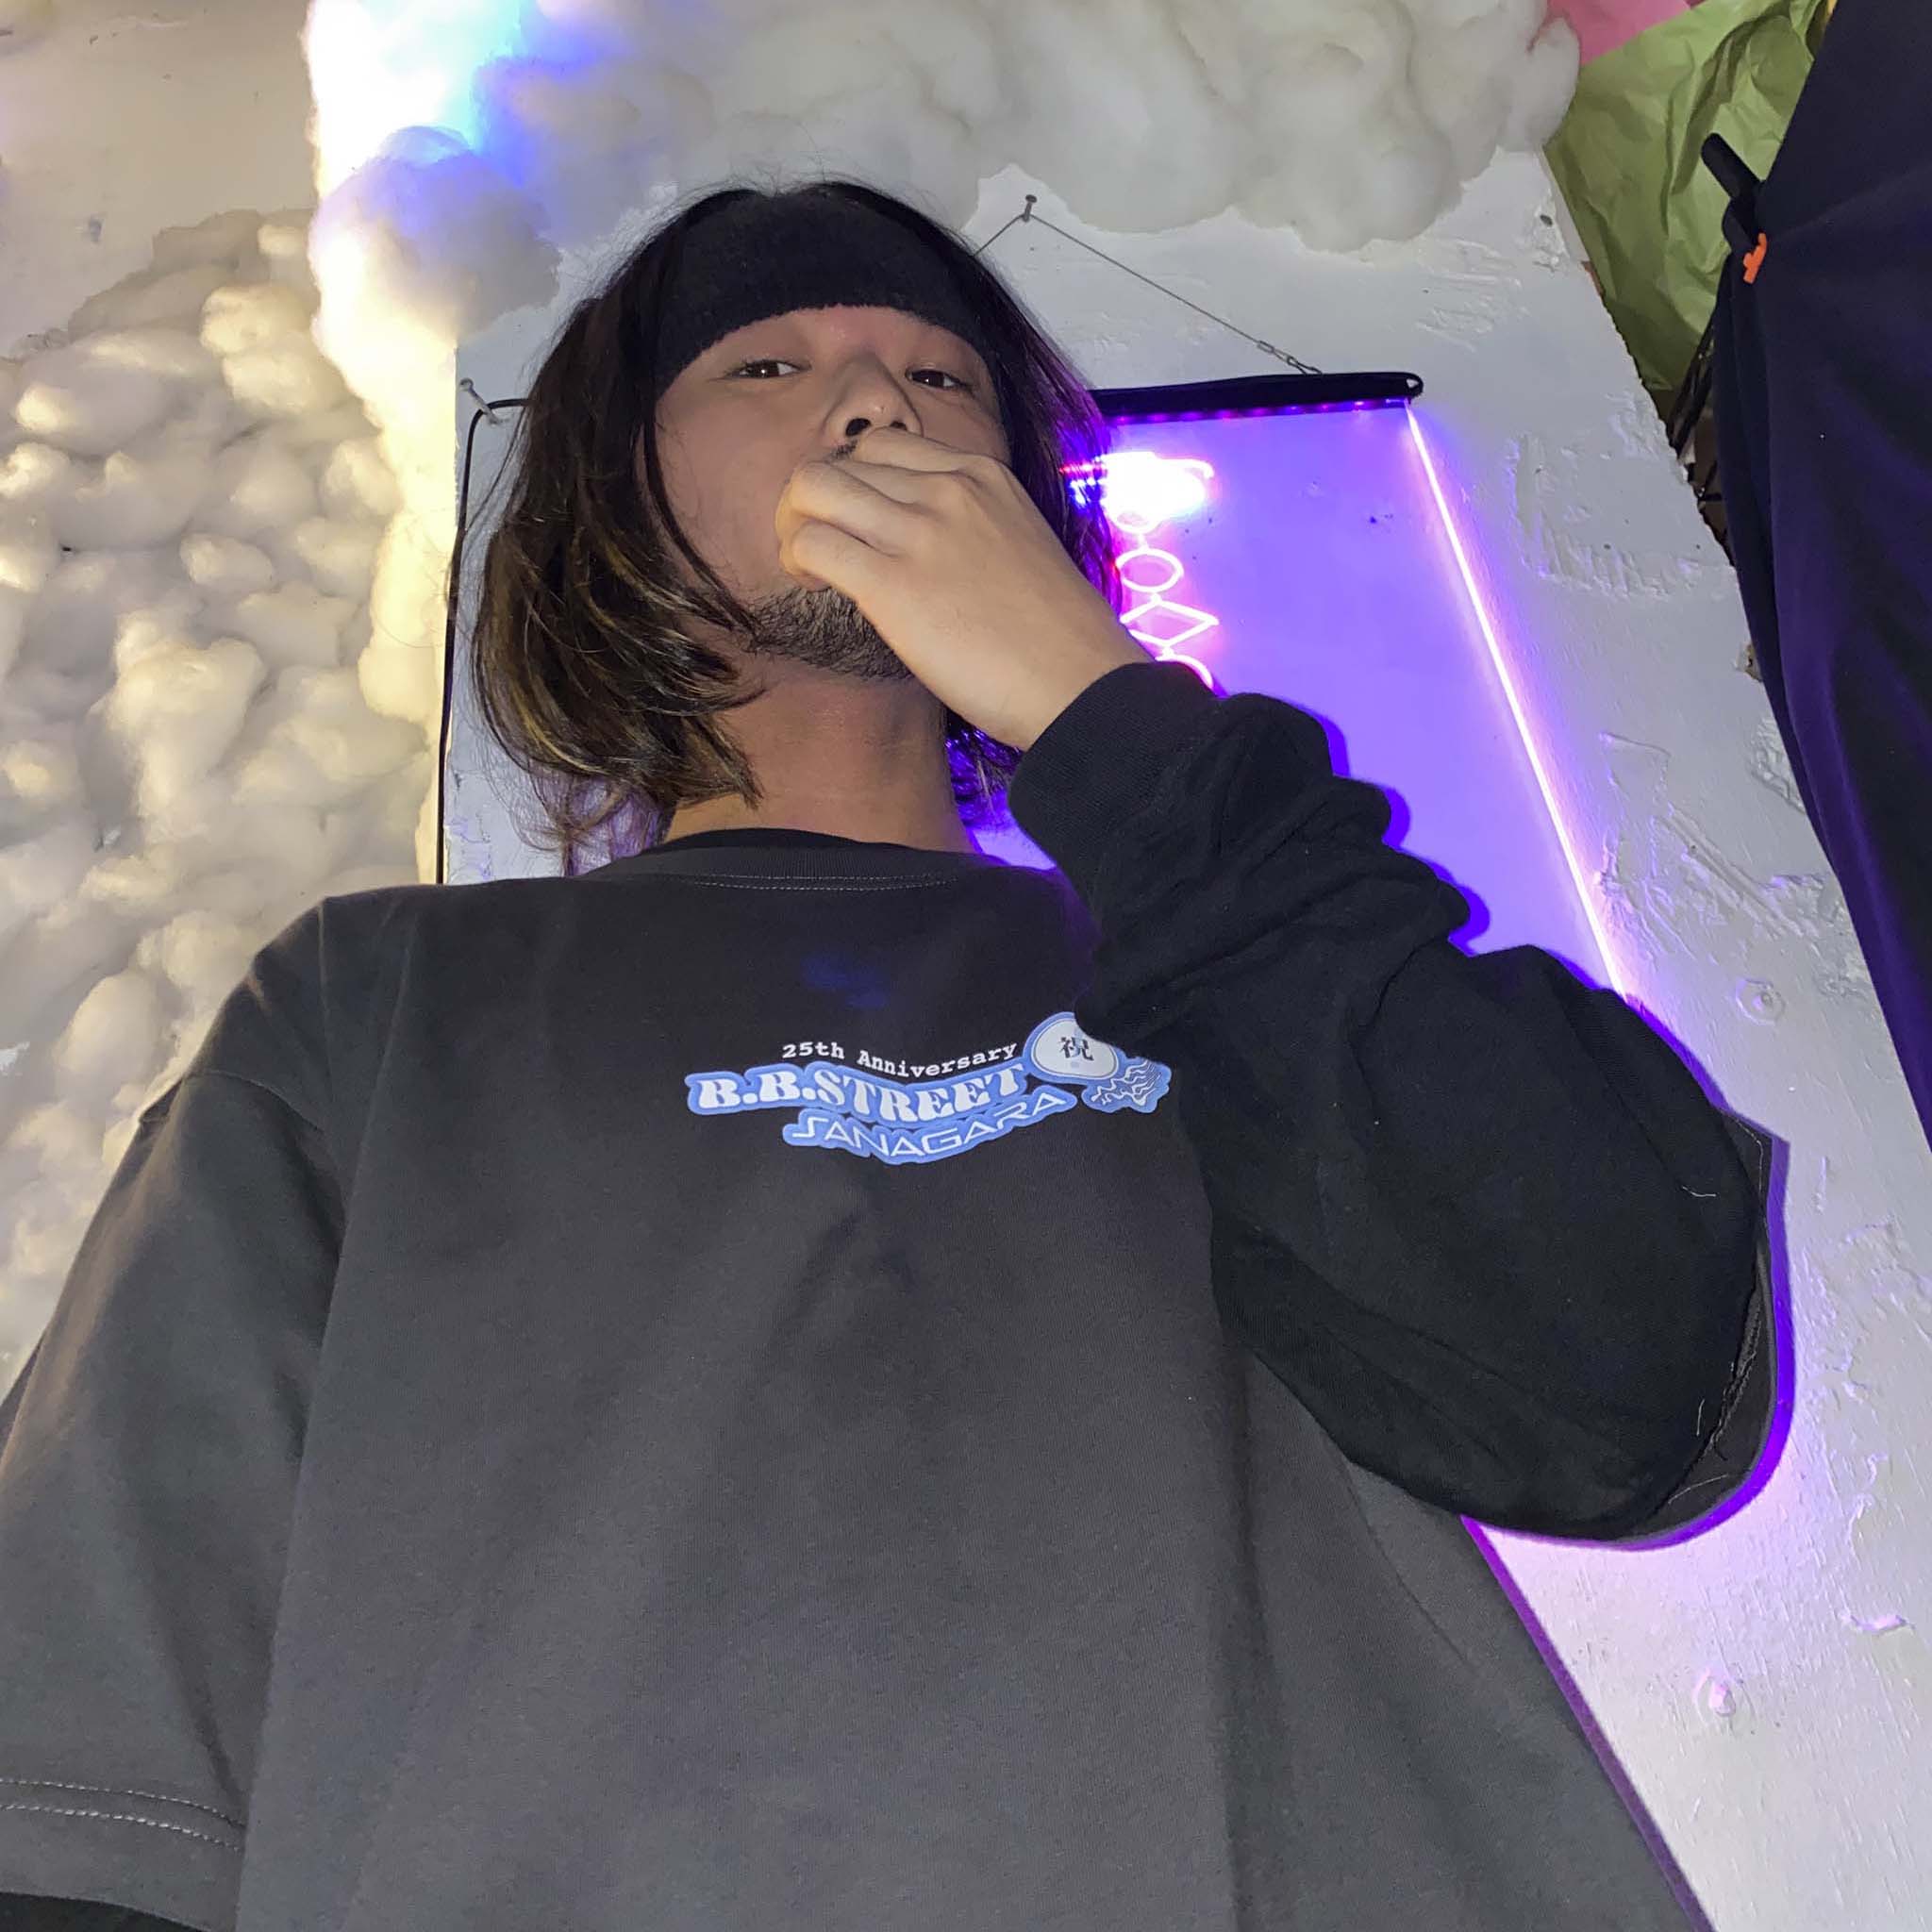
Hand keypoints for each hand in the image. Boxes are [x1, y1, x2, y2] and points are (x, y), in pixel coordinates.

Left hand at [773, 425, 1146, 751]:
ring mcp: (920, 532)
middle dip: (816, 501)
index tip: (861, 527)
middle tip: (824, 549)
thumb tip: (921, 548)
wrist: (1082, 684)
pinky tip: (817, 588)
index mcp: (982, 475)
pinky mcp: (894, 585)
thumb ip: (971, 527)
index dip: (858, 483)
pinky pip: (813, 543)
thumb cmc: (1057, 637)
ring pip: (813, 486)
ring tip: (813, 568)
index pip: (887, 445)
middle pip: (843, 460)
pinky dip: (798, 561)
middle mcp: (948, 490)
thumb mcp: (1020, 545)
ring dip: (795, 524)